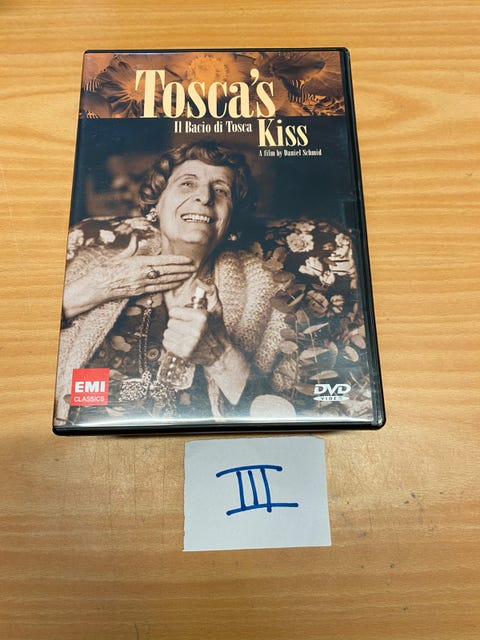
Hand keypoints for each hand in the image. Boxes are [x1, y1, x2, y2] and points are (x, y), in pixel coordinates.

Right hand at [63, 235, 195, 317]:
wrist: (98, 285)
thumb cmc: (107, 269)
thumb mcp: (120, 256)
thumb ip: (131, 248)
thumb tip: (134, 239)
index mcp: (139, 262)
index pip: (163, 261)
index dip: (177, 261)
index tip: (187, 260)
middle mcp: (142, 273)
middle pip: (167, 271)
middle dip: (182, 269)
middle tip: (194, 267)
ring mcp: (141, 284)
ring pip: (164, 281)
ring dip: (178, 278)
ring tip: (189, 275)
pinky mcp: (139, 292)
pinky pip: (157, 289)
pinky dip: (168, 286)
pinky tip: (176, 284)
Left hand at [162, 285, 229, 365]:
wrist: (221, 353)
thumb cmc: (217, 330)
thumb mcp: (217, 309)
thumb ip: (210, 292)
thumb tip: (200, 281)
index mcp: (202, 317)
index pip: (174, 311)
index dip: (179, 313)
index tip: (187, 317)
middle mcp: (195, 330)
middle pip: (170, 323)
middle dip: (177, 324)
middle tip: (187, 327)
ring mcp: (190, 343)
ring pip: (167, 333)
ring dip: (174, 334)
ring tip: (185, 335)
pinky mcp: (184, 354)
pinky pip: (167, 344)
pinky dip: (172, 343)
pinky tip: (182, 343)